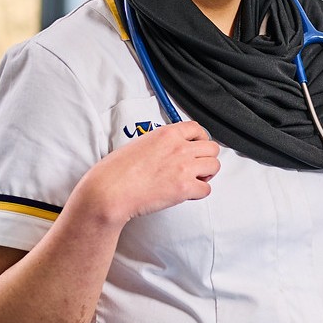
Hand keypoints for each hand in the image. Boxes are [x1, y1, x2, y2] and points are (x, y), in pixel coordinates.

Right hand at [74, 120, 218, 222]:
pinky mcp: (184, 188)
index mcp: (167, 134)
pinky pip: (206, 189)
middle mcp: (179, 148)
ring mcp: (184, 167)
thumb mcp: (138, 143)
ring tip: (193, 180)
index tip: (196, 147)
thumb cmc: (114, 172)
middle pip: (212, 148)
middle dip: (206, 158)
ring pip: (214, 166)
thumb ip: (159, 144)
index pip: (198, 128)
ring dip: (206, 175)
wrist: (108, 192)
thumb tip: (167, 151)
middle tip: (197, 167)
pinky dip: (198, 193)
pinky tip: (187, 194)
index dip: (200, 139)